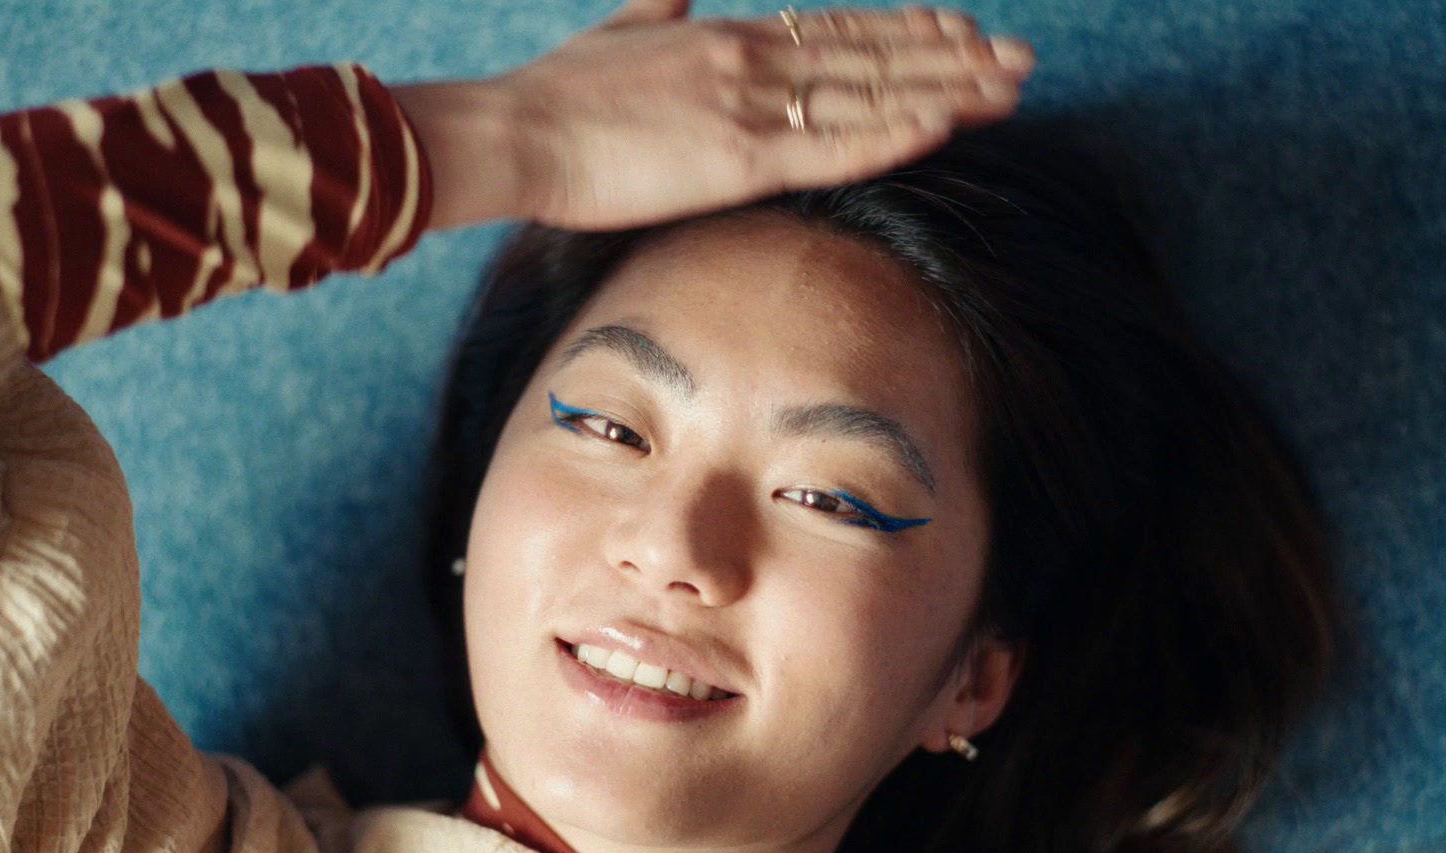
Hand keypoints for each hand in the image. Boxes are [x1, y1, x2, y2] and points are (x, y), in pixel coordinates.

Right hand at [391, 1, 1033, 230]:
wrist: (514, 132)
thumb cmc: (555, 98)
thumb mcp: (614, 35)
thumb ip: (654, 9)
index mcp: (727, 37)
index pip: (838, 29)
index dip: (906, 33)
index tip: (959, 33)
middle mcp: (751, 58)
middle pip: (873, 54)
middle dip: (952, 57)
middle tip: (1019, 59)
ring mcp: (750, 104)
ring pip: (870, 93)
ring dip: (948, 90)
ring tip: (1010, 89)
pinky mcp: (738, 157)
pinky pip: (835, 143)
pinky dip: (894, 132)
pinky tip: (946, 122)